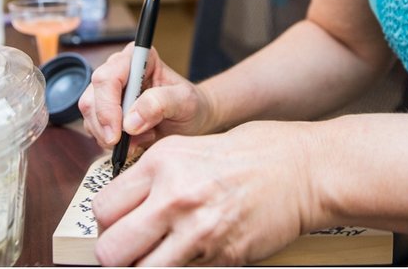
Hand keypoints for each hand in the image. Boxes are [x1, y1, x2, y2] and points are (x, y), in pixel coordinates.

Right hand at [79, 43, 215, 150]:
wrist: (192, 119)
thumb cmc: (191, 105)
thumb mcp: (185, 102)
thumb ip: (161, 103)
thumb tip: (130, 120)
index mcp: (138, 57)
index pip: (108, 77)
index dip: (108, 106)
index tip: (119, 133)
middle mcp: (119, 70)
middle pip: (92, 97)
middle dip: (107, 126)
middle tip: (130, 143)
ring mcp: (109, 91)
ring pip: (90, 115)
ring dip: (111, 136)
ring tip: (143, 137)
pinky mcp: (105, 111)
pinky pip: (94, 129)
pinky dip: (111, 142)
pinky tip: (135, 141)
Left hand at [93, 121, 321, 265]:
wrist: (305, 169)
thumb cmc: (255, 154)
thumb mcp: (192, 149)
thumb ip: (155, 177)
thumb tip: (127, 209)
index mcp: (161, 162)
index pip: (102, 208)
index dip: (107, 224)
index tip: (119, 228)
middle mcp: (173, 195)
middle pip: (111, 248)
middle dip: (116, 256)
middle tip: (133, 252)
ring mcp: (197, 229)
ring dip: (146, 268)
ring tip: (160, 259)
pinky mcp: (221, 255)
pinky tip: (193, 258)